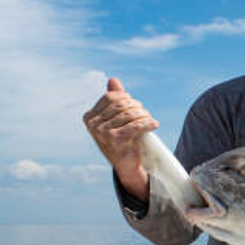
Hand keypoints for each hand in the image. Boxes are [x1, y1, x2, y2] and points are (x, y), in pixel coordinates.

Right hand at [82, 77, 157, 200]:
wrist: (125, 164)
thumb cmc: (120, 139)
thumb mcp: (114, 118)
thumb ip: (113, 99)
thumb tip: (113, 79)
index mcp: (89, 116)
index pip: (110, 97)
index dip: (126, 98)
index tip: (135, 106)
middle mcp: (93, 124)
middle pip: (121, 104)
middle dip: (136, 107)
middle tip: (145, 113)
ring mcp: (103, 132)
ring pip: (130, 114)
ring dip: (143, 115)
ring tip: (149, 119)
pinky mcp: (116, 139)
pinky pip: (136, 125)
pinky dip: (148, 123)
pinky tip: (154, 124)